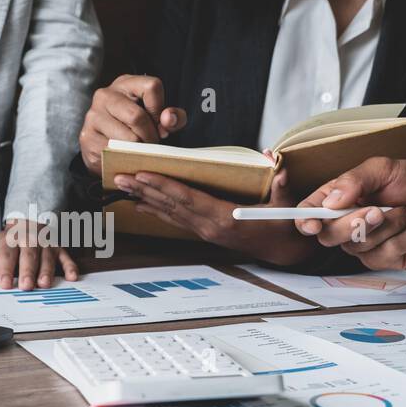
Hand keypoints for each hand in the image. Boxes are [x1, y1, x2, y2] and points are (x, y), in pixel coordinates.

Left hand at [0, 220, 80, 290]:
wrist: (26, 224)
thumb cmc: (5, 243)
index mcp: (9, 240)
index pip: (7, 254)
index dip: (6, 269)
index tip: (5, 284)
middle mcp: (28, 241)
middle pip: (28, 255)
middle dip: (27, 271)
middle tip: (26, 286)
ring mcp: (45, 245)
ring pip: (47, 257)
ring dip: (46, 271)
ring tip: (44, 284)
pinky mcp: (59, 249)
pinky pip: (66, 257)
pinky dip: (70, 267)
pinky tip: (72, 277)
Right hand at [79, 75, 188, 173]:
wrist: (104, 146)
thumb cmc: (136, 128)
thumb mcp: (159, 118)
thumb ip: (173, 117)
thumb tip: (168, 119)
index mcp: (125, 83)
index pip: (152, 87)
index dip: (160, 109)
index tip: (158, 124)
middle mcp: (105, 95)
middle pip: (137, 116)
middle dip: (150, 136)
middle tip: (151, 144)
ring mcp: (93, 116)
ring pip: (127, 138)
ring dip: (139, 150)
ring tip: (139, 151)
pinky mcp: (87, 138)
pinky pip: (114, 152)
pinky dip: (125, 158)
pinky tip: (125, 156)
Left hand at [114, 158, 316, 265]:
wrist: (282, 250)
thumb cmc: (283, 225)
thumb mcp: (287, 204)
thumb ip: (281, 183)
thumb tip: (273, 157)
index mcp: (225, 219)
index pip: (187, 199)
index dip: (163, 186)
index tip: (142, 174)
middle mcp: (209, 227)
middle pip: (170, 206)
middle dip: (143, 190)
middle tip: (118, 178)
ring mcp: (204, 231)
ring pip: (169, 213)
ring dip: (144, 199)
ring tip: (122, 187)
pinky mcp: (204, 231)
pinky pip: (175, 219)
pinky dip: (156, 209)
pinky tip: (141, 202)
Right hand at [294, 157, 405, 269]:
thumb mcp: (384, 168)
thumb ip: (355, 179)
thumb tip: (330, 200)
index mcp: (336, 199)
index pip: (308, 213)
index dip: (305, 221)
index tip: (314, 224)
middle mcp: (344, 224)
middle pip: (329, 236)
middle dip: (355, 224)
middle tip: (379, 210)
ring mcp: (363, 244)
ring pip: (362, 245)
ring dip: (391, 225)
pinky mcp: (384, 259)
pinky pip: (387, 255)